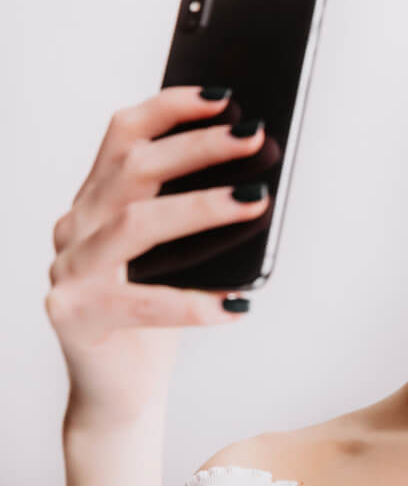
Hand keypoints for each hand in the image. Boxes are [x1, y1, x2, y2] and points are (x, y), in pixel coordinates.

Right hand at [46, 86, 269, 429]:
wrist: (119, 389)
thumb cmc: (154, 313)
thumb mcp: (175, 255)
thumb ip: (192, 215)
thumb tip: (257, 177)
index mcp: (97, 201)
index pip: (124, 135)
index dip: (170, 108)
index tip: (222, 96)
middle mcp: (77, 227)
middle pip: (134, 169)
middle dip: (198, 146)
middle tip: (253, 136)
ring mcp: (71, 271)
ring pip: (137, 224)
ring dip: (202, 208)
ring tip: (255, 201)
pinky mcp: (78, 317)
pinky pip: (142, 304)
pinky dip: (193, 304)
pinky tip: (236, 305)